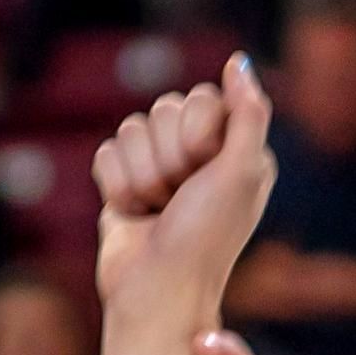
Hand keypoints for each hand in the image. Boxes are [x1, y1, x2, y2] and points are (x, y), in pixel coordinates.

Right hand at [93, 55, 275, 348]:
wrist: (156, 294)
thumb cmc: (204, 240)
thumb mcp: (241, 173)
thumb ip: (248, 112)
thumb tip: (238, 61)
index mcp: (233, 147)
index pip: (201, 99)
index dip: (197, 136)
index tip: (204, 176)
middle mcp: (197, 155)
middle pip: (164, 108)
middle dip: (167, 160)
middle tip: (178, 201)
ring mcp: (158, 169)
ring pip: (132, 129)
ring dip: (142, 178)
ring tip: (157, 212)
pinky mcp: (123, 185)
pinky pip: (107, 154)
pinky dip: (117, 187)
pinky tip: (134, 215)